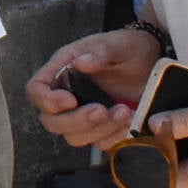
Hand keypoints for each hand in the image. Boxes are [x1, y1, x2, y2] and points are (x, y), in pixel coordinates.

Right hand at [28, 28, 163, 149]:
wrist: (151, 63)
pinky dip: (114, 136)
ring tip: (124, 112)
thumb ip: (99, 52)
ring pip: (74, 136)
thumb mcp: (118, 44)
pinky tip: (129, 120)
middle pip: (51, 120)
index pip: (36, 89)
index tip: (70, 101)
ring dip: (99, 130)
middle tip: (102, 110)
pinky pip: (98, 143)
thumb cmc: (128, 48)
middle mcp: (67, 93)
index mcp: (62, 69)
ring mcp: (82, 113)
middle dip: (76, 121)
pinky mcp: (101, 128)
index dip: (46, 100)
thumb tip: (80, 62)